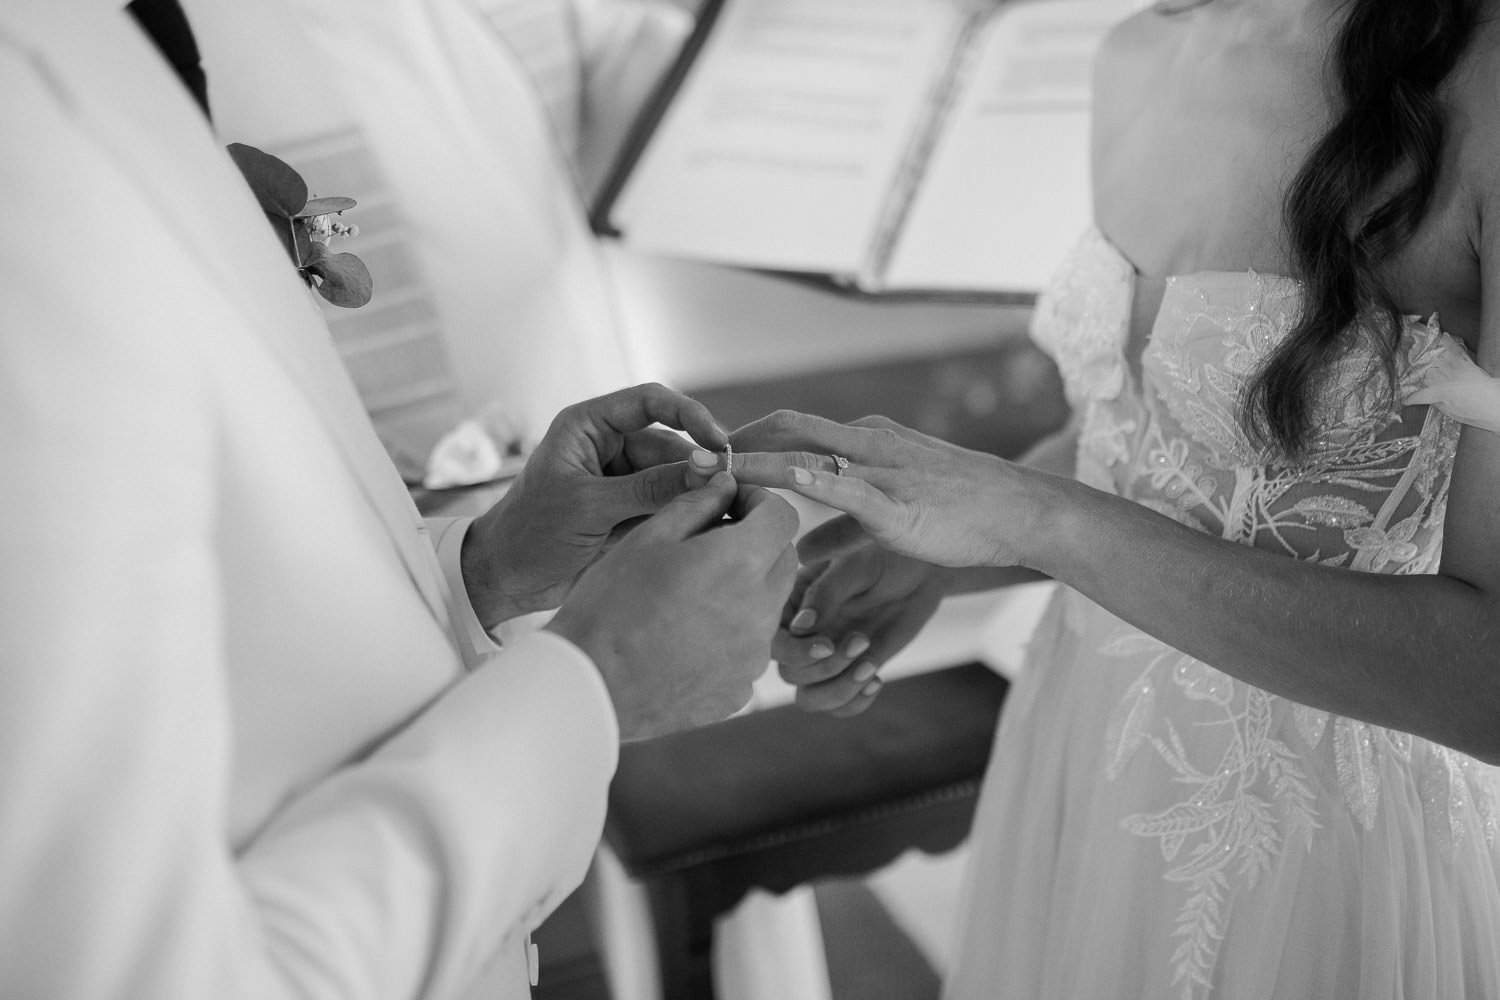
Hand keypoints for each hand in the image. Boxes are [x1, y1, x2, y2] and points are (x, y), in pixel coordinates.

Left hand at [461, 384, 728, 627]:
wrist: (506, 580)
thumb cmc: (531, 532)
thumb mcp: (590, 507)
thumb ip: (650, 488)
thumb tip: (708, 468)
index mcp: (588, 426)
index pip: (649, 402)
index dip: (689, 414)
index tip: (718, 440)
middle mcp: (609, 446)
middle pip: (671, 444)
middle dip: (699, 465)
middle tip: (732, 488)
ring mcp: (622, 480)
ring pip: (676, 478)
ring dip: (697, 493)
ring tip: (724, 510)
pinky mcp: (631, 511)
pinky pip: (669, 505)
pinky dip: (688, 514)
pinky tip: (710, 524)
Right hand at [546, 474, 799, 740]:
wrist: (588, 689)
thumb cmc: (608, 608)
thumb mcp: (646, 540)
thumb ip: (695, 504)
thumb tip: (725, 485)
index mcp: (740, 563)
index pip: (783, 517)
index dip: (759, 502)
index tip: (731, 504)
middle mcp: (760, 611)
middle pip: (783, 561)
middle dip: (756, 544)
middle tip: (708, 545)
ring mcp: (753, 656)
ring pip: (767, 607)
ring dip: (743, 591)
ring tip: (687, 596)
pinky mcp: (741, 689)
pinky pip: (748, 649)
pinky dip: (728, 636)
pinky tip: (683, 639)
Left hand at [731, 411, 1052, 567]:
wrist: (1018, 513)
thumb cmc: (958, 513)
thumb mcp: (888, 516)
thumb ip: (839, 530)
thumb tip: (798, 554)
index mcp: (865, 440)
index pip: (791, 429)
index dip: (744, 442)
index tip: (706, 461)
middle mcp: (869, 442)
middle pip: (787, 427)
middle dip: (735, 442)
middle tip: (689, 460)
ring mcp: (885, 467)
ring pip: (809, 452)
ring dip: (756, 462)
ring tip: (714, 472)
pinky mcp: (901, 501)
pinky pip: (852, 488)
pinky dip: (815, 482)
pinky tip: (784, 483)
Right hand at [773, 515, 951, 715]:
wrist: (918, 570)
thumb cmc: (881, 557)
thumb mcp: (853, 567)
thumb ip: (825, 594)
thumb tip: (798, 628)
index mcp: (790, 603)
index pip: (772, 639)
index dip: (794, 650)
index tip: (827, 644)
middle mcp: (800, 635)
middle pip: (790, 673)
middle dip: (825, 668)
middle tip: (862, 640)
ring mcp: (824, 658)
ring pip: (809, 698)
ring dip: (838, 691)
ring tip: (869, 668)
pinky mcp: (849, 673)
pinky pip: (838, 706)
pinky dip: (855, 703)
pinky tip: (877, 680)